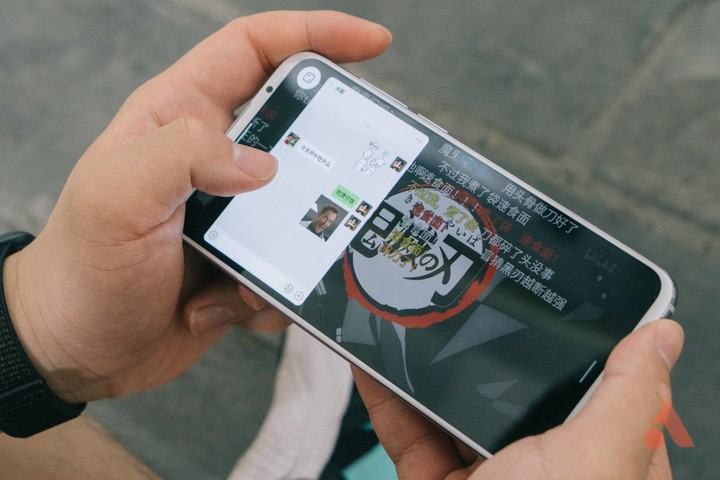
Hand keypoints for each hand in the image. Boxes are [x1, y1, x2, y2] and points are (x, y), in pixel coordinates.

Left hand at [3, 11, 391, 403]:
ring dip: (290, 248)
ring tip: (240, 273)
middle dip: (326, 158)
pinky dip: (267, 293)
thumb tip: (261, 164)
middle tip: (345, 180)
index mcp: (180, 117)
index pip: (254, 49)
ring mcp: (232, 211)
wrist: (79, 349)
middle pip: (297, 128)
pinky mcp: (244, 259)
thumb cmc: (81, 269)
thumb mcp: (117, 196)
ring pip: (303, 208)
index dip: (315, 35)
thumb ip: (185, 154)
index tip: (371, 44)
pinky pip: (289, 265)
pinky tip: (218, 304)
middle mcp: (211, 158)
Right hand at [355, 319, 683, 479]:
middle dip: (484, 342)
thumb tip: (663, 335)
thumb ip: (628, 400)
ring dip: (426, 362)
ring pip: (454, 402)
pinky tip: (372, 360)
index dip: (571, 332)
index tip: (545, 287)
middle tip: (460, 289)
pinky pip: (409, 429)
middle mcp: (548, 464)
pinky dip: (387, 394)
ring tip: (407, 315)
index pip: (596, 377)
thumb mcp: (595, 466)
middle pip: (514, 383)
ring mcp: (488, 473)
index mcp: (602, 454)